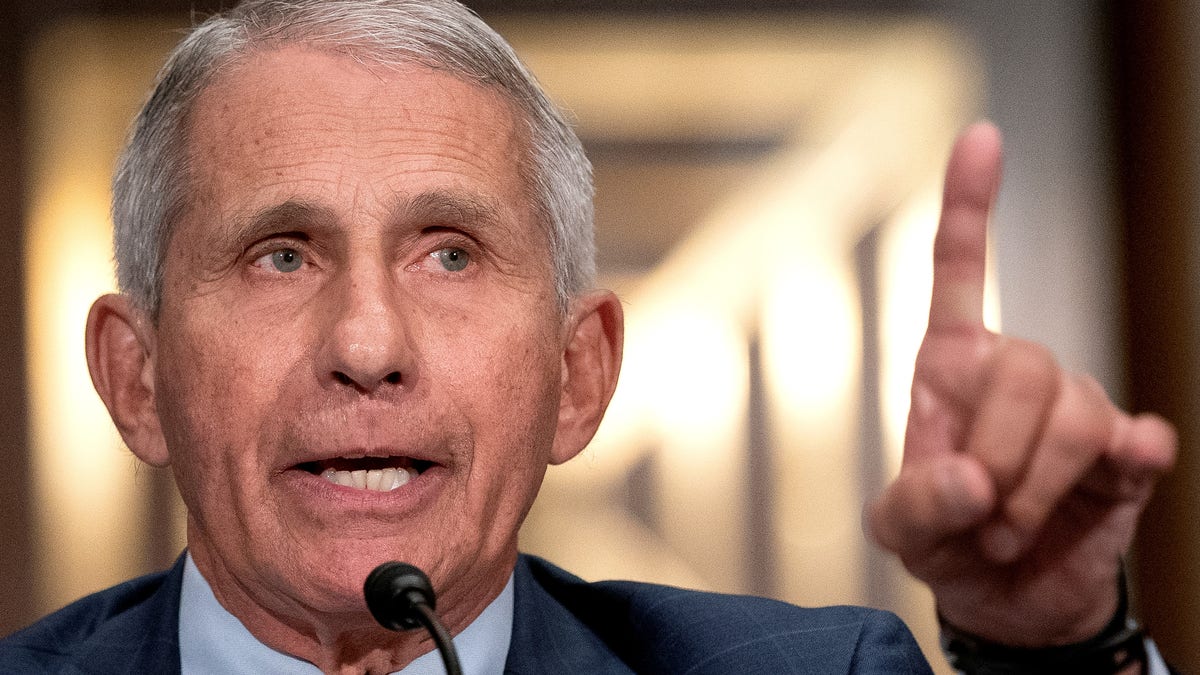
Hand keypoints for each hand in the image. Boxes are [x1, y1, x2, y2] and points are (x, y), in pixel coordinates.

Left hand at [865, 121, 1175, 645]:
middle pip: (1027, 362)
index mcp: (949, 372)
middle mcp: (1014, 376)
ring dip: (1036, 488)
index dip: (969, 205)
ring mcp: (1074, 412)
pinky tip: (1115, 479)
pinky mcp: (1124, 455)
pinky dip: (1124, 464)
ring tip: (1009, 530)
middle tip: (979, 516)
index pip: (959, 274)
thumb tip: (968, 478)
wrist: (1007, 603)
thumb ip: (915, 505)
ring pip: (1074, 410)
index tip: (981, 136)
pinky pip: (1139, 439)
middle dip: (999, 452)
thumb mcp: (901, 533)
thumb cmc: (944, 545)